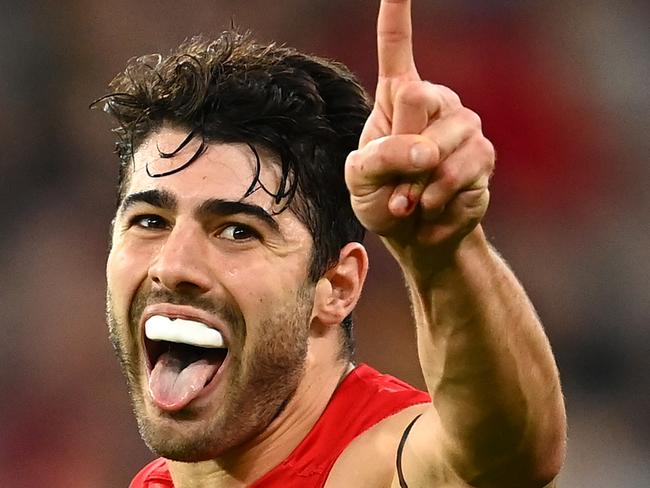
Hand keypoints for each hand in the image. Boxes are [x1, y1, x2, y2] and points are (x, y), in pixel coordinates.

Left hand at [345, 0, 494, 273]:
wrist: (416, 233)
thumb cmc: (382, 198)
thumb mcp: (360, 178)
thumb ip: (381, 157)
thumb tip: (426, 151)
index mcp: (398, 96)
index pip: (396, 46)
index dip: (397, 13)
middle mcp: (436, 101)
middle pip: (416, 99)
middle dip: (399, 152)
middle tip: (397, 184)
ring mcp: (464, 126)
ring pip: (438, 144)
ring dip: (417, 184)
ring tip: (413, 199)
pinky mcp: (484, 155)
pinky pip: (458, 172)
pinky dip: (437, 198)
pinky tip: (433, 205)